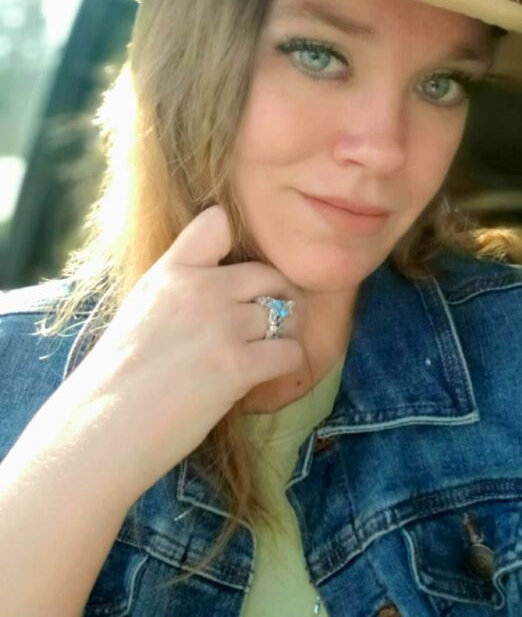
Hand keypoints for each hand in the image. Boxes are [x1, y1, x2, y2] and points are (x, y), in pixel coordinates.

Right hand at [63, 205, 304, 498]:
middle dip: (277, 297)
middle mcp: (201, 288)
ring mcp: (222, 325)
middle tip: (268, 325)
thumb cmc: (120, 375)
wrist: (102, 427)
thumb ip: (181, 282)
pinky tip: (263, 377)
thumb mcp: (144, 305)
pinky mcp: (238, 365)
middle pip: (270, 274)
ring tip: (263, 355)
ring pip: (285, 313)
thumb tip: (225, 282)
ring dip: (283, 335)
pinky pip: (290, 352)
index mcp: (173, 270)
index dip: (238, 247)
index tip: (238, 277)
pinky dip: (286, 365)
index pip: (218, 223)